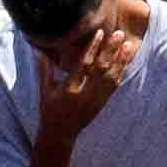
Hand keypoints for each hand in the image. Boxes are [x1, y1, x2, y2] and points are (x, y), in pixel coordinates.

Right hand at [37, 15, 140, 138]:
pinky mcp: (102, 103)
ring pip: (111, 77)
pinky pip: (114, 87)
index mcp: (70, 88)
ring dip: (120, 60)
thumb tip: (39, 50)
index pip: (83, 65)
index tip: (100, 32)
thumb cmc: (50, 110)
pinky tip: (126, 61)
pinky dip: (121, 73)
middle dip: (111, 51)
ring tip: (128, 44)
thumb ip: (45, 70)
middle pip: (101, 69)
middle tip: (119, 33)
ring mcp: (96, 99)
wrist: (60, 134)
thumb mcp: (45, 91)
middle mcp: (85, 94)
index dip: (92, 48)